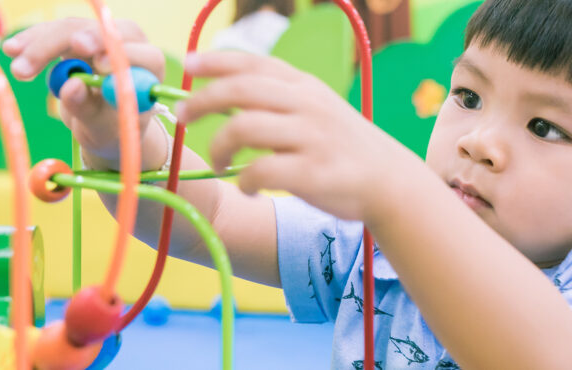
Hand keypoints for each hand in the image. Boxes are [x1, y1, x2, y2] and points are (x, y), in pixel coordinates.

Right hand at [2, 18, 164, 169]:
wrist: (102, 125)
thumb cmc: (112, 129)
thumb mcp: (102, 128)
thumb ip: (89, 109)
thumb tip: (71, 87)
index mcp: (150, 70)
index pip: (144, 55)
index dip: (124, 57)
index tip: (100, 65)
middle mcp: (131, 46)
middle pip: (103, 34)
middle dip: (67, 45)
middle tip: (38, 60)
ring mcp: (104, 38)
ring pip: (72, 29)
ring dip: (41, 45)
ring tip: (18, 70)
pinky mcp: (80, 36)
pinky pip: (54, 31)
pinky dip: (33, 41)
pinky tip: (13, 49)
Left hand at [176, 51, 422, 220]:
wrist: (390, 181)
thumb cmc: (343, 145)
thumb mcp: (318, 107)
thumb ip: (280, 97)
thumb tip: (225, 92)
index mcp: (305, 87)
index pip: (253, 64)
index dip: (216, 61)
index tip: (189, 64)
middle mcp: (307, 105)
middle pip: (240, 91)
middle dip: (202, 101)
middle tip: (182, 117)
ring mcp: (311, 138)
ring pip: (244, 128)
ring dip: (219, 147)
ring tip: (219, 162)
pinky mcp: (313, 173)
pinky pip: (261, 172)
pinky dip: (244, 181)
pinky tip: (247, 188)